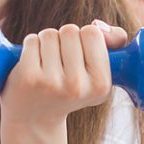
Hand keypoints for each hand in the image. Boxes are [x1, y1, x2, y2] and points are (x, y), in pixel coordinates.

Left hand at [0, 22, 118, 122]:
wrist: (34, 118)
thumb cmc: (70, 86)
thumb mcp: (99, 70)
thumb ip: (114, 41)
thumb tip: (98, 25)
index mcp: (101, 85)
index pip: (93, 33)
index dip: (84, 38)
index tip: (80, 57)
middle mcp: (77, 86)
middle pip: (70, 30)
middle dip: (64, 40)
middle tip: (61, 63)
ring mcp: (52, 83)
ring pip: (50, 34)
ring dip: (46, 43)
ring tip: (47, 66)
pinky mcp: (29, 77)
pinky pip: (32, 40)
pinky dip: (30, 47)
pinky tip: (32, 67)